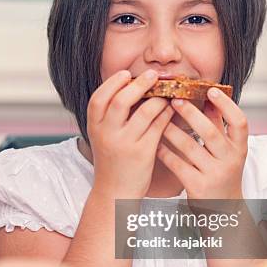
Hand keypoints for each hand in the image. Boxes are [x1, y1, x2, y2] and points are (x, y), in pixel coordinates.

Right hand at [87, 69, 174, 198]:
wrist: (115, 192)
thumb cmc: (112, 160)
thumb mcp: (102, 136)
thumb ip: (110, 116)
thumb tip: (131, 86)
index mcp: (94, 127)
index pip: (99, 98)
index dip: (112, 83)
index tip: (127, 73)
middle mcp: (106, 134)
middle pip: (121, 101)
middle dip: (139, 84)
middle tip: (153, 75)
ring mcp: (124, 144)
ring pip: (144, 112)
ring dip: (158, 98)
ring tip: (167, 92)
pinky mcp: (142, 153)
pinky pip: (158, 126)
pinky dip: (166, 114)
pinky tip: (172, 108)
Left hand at [157, 87, 247, 199]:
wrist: (224, 210)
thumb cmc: (222, 173)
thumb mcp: (227, 151)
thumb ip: (219, 125)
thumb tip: (210, 94)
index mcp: (240, 148)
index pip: (239, 122)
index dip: (226, 105)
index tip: (210, 89)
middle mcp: (230, 160)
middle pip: (210, 132)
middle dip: (191, 114)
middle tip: (175, 100)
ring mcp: (215, 174)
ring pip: (190, 148)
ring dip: (173, 131)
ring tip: (160, 118)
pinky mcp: (198, 187)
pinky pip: (178, 165)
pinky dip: (165, 153)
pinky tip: (155, 143)